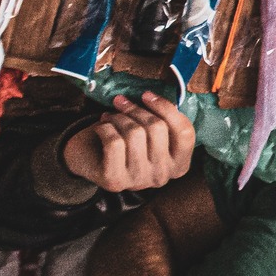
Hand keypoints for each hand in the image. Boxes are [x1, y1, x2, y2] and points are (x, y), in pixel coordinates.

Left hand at [64, 94, 197, 193]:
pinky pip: (115, 142)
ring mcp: (140, 181)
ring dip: (119, 117)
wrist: (90, 161)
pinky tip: (101, 127)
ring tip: (111, 116)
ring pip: (135, 133)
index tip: (147, 95)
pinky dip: (105, 128)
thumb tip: (153, 98)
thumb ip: (163, 119)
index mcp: (179, 165)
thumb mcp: (152, 132)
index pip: (184, 132)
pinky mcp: (115, 180)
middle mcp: (163, 176)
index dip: (166, 108)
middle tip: (122, 103)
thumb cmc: (126, 142)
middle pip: (158, 128)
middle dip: (136, 109)